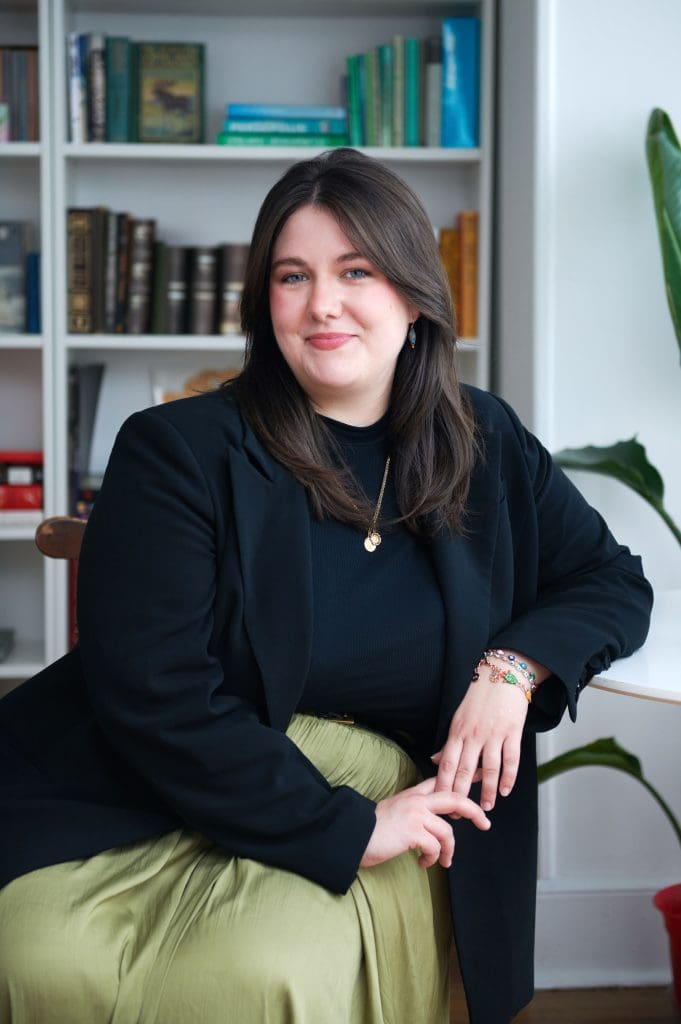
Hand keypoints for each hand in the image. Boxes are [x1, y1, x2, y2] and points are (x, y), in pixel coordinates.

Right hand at [359, 775, 490, 869]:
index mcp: (412, 795)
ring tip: (442, 862)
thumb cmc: (371, 829)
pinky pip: (435, 846)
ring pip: (447, 831)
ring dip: (448, 851)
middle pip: (454, 799)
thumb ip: (413, 810)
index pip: (440, 782)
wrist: (352, 835)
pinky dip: (433, 858)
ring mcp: (415, 815)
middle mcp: (416, 801)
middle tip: (485, 823)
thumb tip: (432, 821)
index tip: (477, 778)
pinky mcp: (412, 832)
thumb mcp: (394, 811)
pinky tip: (423, 864)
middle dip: (474, 810)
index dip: (460, 779)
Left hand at [432, 661, 530, 811]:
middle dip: (461, 795)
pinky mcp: (512, 732)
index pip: (447, 764)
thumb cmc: (479, 698)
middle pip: (465, 771)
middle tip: (460, 814)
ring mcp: (494, 734)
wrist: (502, 675)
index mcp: (457, 732)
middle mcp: (474, 735)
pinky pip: (511, 759)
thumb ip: (450, 741)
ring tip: (487, 807)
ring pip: (489, 769)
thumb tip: (435, 759)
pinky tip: (506, 791)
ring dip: (488, 791)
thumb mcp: (458, 718)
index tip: (441, 803)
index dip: (443, 785)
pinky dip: (509, 778)